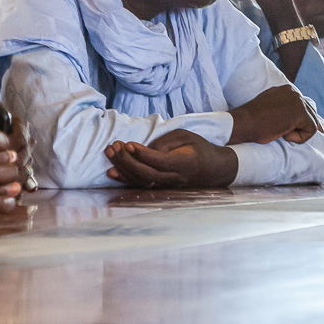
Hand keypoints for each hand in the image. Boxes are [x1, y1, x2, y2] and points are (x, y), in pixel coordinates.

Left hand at [105, 129, 237, 188]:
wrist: (212, 169)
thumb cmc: (198, 148)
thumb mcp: (186, 136)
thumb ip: (166, 141)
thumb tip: (145, 149)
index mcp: (185, 163)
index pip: (160, 162)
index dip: (143, 154)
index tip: (128, 143)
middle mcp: (175, 178)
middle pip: (147, 174)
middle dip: (127, 161)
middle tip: (115, 145)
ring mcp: (166, 186)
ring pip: (141, 181)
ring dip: (122, 168)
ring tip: (110, 151)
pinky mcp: (160, 188)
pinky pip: (140, 185)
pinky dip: (124, 179)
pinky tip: (112, 172)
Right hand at [228, 85, 319, 144]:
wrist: (244, 123)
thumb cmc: (253, 120)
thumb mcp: (269, 109)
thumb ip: (283, 108)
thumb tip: (296, 118)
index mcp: (286, 90)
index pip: (303, 106)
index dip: (300, 120)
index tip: (292, 128)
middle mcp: (294, 92)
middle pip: (311, 113)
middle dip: (303, 127)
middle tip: (288, 134)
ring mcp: (298, 101)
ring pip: (311, 123)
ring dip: (298, 133)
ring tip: (281, 133)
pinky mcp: (300, 112)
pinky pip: (311, 130)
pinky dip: (299, 138)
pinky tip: (284, 135)